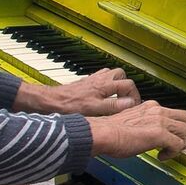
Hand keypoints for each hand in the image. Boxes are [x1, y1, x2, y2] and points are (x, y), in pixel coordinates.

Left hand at [15, 69, 138, 116]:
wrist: (50, 102)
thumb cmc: (69, 106)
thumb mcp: (95, 109)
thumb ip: (114, 105)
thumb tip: (131, 103)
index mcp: (104, 85)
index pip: (129, 84)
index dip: (135, 96)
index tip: (133, 107)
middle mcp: (100, 79)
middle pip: (121, 75)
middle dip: (127, 87)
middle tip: (126, 100)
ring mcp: (92, 80)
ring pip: (110, 75)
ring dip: (116, 85)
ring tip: (116, 98)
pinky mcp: (85, 83)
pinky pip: (100, 78)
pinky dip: (105, 85)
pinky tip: (101, 96)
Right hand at [89, 101, 185, 160]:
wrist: (103, 133)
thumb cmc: (110, 131)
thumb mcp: (131, 121)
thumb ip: (144, 124)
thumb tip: (150, 135)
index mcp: (150, 107)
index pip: (174, 113)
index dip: (176, 127)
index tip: (171, 138)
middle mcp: (157, 110)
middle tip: (177, 144)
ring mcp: (159, 121)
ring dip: (181, 143)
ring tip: (169, 151)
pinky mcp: (159, 134)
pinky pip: (178, 144)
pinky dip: (173, 152)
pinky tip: (161, 156)